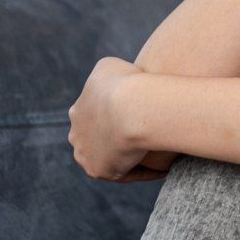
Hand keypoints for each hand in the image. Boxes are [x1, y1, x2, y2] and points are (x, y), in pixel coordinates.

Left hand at [67, 56, 156, 182]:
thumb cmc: (128, 82)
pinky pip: (124, 173)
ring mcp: (84, 154)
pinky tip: (163, 169)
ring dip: (128, 157)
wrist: (132, 107)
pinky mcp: (98, 171)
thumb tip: (119, 84)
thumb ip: (108, 76)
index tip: (143, 116)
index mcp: (78, 110)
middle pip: (99, 139)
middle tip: (147, 137)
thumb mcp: (111, 66)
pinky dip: (143, 171)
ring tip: (157, 156)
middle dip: (118, 139)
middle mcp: (76, 134)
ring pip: (109, 157)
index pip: (99, 116)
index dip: (121, 116)